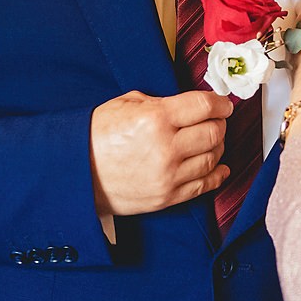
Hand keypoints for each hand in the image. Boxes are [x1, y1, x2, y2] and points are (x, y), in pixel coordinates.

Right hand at [90, 90, 233, 216]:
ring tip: (211, 140)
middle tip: (216, 120)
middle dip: (219, 123)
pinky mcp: (167, 197)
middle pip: (214, 132)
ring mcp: (168, 175)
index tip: (223, 104)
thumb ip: (161, 102)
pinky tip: (219, 167)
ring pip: (212, 158)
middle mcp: (166, 148)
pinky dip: (217, 174)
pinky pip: (204, 185)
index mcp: (156, 118)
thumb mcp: (126, 104)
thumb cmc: (97, 136)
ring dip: (217, 146)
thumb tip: (189, 106)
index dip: (220, 103)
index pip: (204, 106)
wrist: (76, 173)